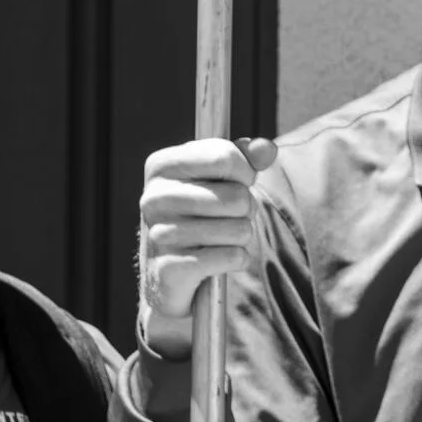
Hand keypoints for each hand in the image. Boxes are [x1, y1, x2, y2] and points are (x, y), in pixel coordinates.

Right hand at [137, 136, 276, 355]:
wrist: (171, 273)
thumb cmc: (200, 215)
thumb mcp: (219, 178)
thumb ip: (245, 158)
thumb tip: (268, 148)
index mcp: (160, 166)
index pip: (225, 157)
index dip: (245, 173)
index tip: (235, 183)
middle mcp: (154, 198)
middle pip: (237, 197)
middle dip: (246, 209)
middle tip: (229, 216)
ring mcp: (159, 234)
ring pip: (238, 229)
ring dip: (241, 236)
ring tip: (222, 237)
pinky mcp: (171, 270)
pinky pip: (231, 257)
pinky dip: (236, 259)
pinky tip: (219, 260)